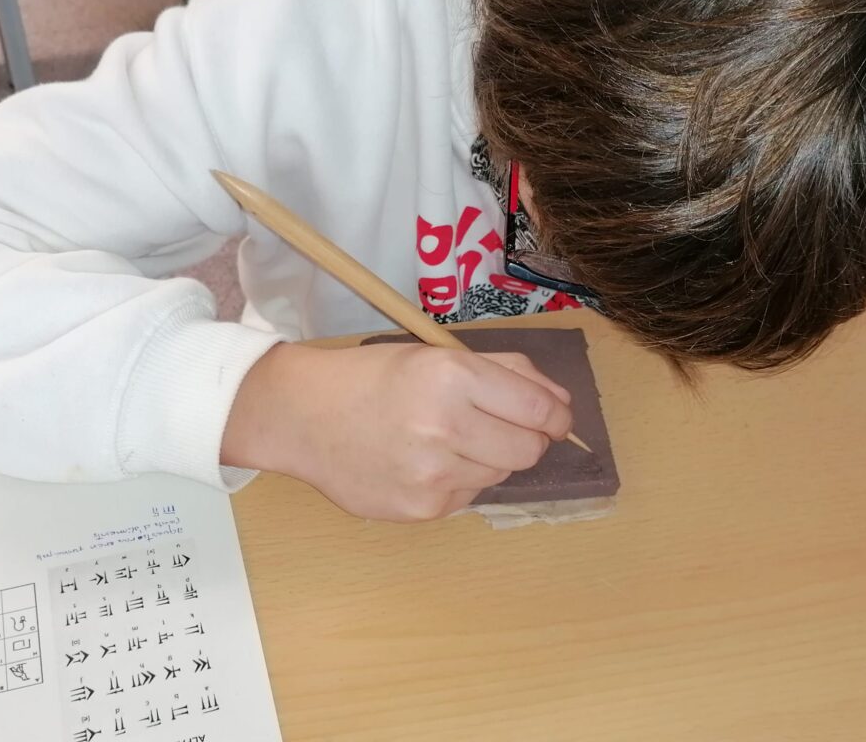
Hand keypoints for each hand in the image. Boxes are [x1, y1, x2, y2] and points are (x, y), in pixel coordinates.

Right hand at [221, 341, 572, 520]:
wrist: (304, 416)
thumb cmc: (375, 378)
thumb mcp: (438, 355)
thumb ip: (507, 372)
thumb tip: (561, 403)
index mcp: (452, 377)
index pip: (539, 408)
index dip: (558, 415)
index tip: (557, 418)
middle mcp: (444, 427)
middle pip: (529, 450)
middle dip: (527, 439)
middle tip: (500, 428)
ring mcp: (432, 475)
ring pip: (500, 475)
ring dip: (488, 459)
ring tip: (447, 441)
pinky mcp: (421, 509)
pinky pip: (468, 497)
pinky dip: (459, 481)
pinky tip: (424, 463)